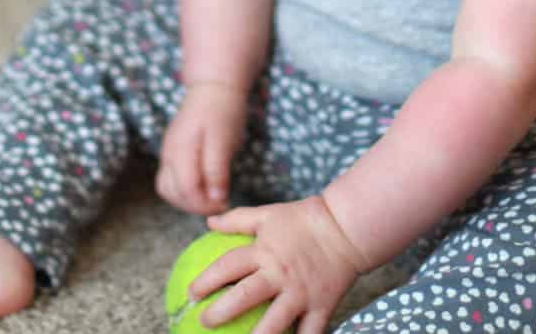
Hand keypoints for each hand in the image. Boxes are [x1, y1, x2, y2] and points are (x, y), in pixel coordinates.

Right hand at [156, 82, 247, 214]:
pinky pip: (170, 180)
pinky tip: (203, 186)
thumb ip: (217, 169)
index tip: (224, 203)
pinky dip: (184, 190)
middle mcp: (169, 152)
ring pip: (167, 188)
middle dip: (195, 205)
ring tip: (210, 197)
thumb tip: (216, 199)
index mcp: (182, 148)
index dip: (205, 203)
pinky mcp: (171, 153)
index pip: (186, 189)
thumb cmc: (222, 111)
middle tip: (218, 203)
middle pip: (171, 192)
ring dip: (187, 200)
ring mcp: (168, 152)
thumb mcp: (225, 139)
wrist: (213, 87)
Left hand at [191, 196, 366, 333]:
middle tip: (204, 322)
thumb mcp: (268, 213)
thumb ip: (238, 219)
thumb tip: (209, 222)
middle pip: (246, 296)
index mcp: (264, 251)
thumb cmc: (303, 219)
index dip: (207, 280)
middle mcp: (280, 274)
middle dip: (221, 311)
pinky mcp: (321, 307)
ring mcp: (300, 294)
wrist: (345, 228)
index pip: (229, 266)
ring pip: (275, 323)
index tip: (191, 293)